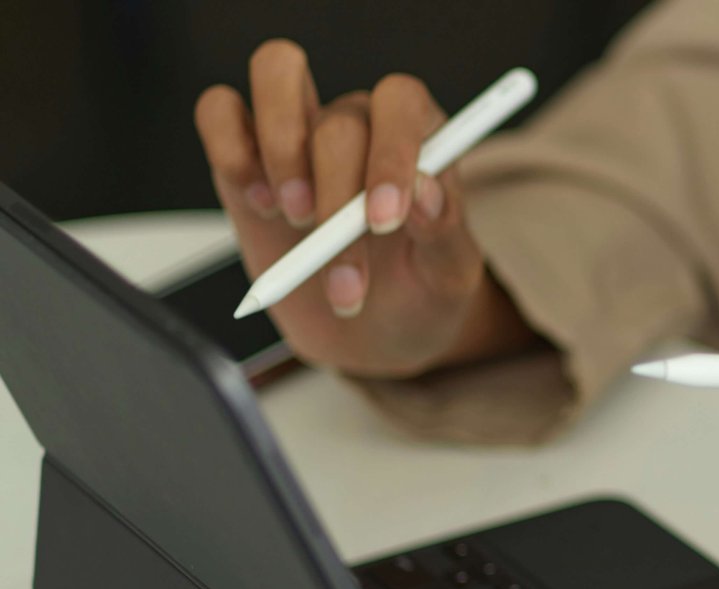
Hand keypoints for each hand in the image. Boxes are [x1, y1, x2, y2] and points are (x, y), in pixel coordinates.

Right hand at [194, 40, 533, 378]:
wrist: (371, 336)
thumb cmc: (417, 293)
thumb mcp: (448, 276)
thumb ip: (445, 230)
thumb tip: (424, 191)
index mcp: (421, 137)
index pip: (402, 102)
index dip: (392, 153)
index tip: (383, 219)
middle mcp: (360, 121)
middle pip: (339, 118)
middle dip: (335, 197)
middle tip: (334, 246)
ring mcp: (300, 131)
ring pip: (277, 72)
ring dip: (282, 153)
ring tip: (297, 218)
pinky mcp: (246, 154)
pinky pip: (220, 111)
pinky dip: (231, 154)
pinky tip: (260, 207)